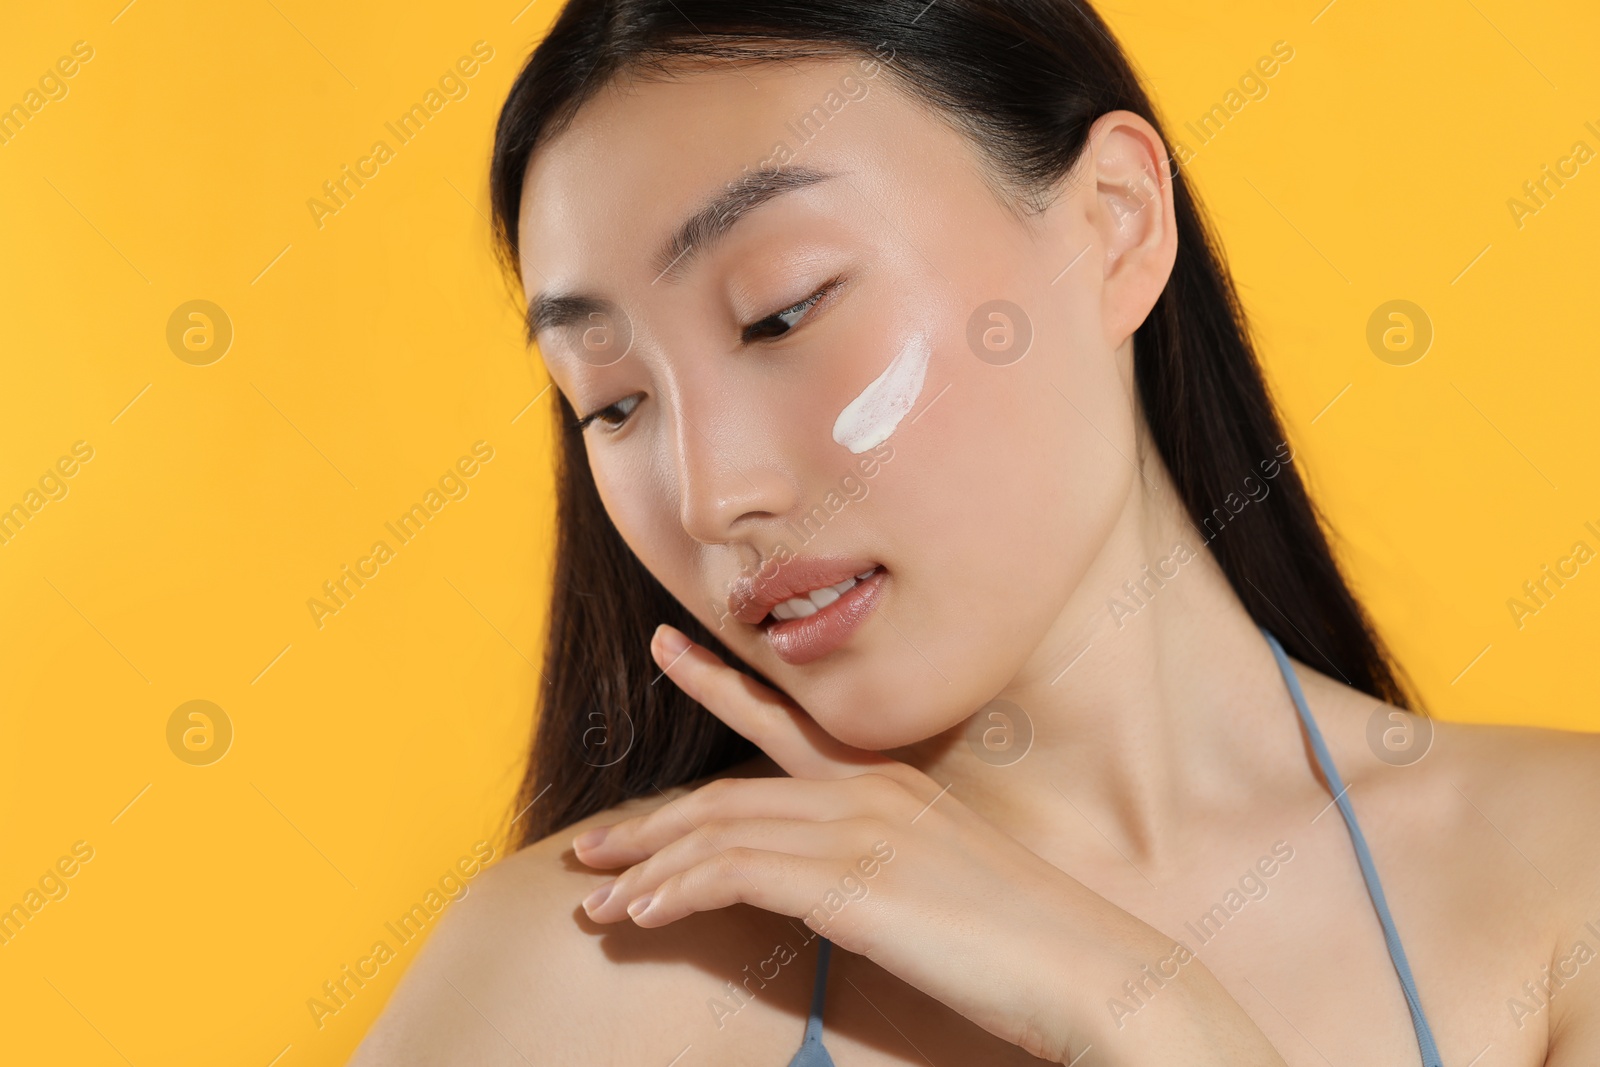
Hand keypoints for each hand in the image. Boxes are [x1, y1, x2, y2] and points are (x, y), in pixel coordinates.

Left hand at [570, 624, 1284, 1065]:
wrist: (1094, 970)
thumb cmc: (1028, 943)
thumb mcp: (949, 886)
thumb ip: (889, 869)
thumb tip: (838, 887)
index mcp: (892, 784)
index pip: (787, 723)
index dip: (722, 683)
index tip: (670, 646)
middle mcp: (869, 791)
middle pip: (730, 792)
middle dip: (650, 821)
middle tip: (587, 846)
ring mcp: (861, 830)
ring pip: (720, 831)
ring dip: (647, 869)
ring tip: (595, 902)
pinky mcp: (851, 881)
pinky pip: (735, 875)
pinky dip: (678, 892)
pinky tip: (642, 915)